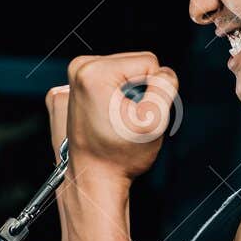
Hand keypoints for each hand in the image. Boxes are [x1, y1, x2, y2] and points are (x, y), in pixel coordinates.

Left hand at [44, 52, 178, 184]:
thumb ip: (166, 87)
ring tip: (117, 121)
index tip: (135, 116)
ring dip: (128, 95)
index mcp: (94, 72)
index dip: (152, 91)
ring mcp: (75, 77)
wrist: (93, 178)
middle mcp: (80, 68)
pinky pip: (111, 80)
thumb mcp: (153, 122)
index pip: (148, 62)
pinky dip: (114, 97)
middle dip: (139, 92)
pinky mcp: (76, 86)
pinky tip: (107, 117)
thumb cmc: (119, 156)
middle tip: (126, 121)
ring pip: (125, 72)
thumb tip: (164, 73)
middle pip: (135, 64)